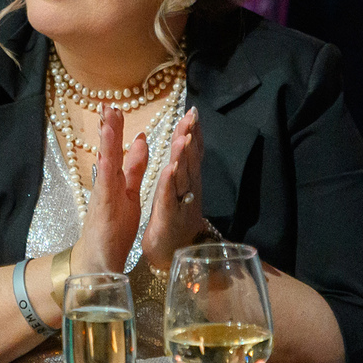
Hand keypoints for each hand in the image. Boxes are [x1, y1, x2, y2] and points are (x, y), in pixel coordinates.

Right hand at [71, 106, 147, 275]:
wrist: (98, 262)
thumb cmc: (112, 231)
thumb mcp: (129, 194)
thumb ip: (135, 169)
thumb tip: (141, 142)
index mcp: (115, 180)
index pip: (116, 149)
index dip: (116, 128)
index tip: (117, 106)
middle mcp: (106, 184)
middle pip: (108, 150)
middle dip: (108, 126)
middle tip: (107, 102)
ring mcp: (104, 194)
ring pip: (105, 161)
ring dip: (107, 139)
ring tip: (107, 116)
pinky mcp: (105, 207)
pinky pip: (107, 183)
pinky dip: (108, 166)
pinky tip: (107, 152)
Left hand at [140, 107, 206, 267]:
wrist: (170, 253)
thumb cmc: (172, 220)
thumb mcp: (176, 188)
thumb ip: (180, 165)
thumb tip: (185, 141)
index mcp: (186, 181)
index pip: (190, 151)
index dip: (192, 131)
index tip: (193, 110)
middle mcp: (187, 189)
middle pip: (189, 159)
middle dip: (190, 136)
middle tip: (192, 115)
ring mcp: (179, 203)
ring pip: (182, 176)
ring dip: (183, 156)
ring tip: (184, 136)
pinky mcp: (168, 218)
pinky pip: (168, 197)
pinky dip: (170, 182)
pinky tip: (170, 168)